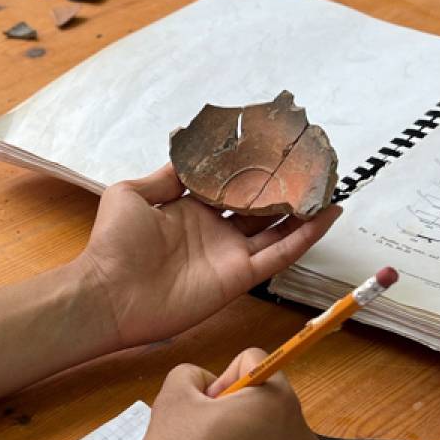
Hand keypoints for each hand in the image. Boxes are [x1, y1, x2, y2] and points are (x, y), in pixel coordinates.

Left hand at [74, 165, 340, 350]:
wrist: (109, 294)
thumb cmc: (114, 244)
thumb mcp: (132, 194)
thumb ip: (166, 177)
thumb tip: (189, 153)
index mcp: (189, 209)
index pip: (229, 184)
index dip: (251, 167)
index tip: (274, 145)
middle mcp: (215, 230)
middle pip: (259, 205)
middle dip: (283, 185)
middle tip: (311, 163)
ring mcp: (229, 253)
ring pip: (277, 227)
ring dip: (303, 209)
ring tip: (329, 185)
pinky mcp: (240, 276)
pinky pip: (280, 254)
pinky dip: (306, 237)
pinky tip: (328, 216)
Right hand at [102, 350, 322, 439]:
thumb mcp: (171, 402)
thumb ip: (191, 375)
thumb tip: (209, 385)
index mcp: (281, 402)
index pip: (253, 362)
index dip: (219, 382)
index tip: (200, 414)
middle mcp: (303, 435)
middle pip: (263, 400)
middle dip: (231, 412)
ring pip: (265, 436)